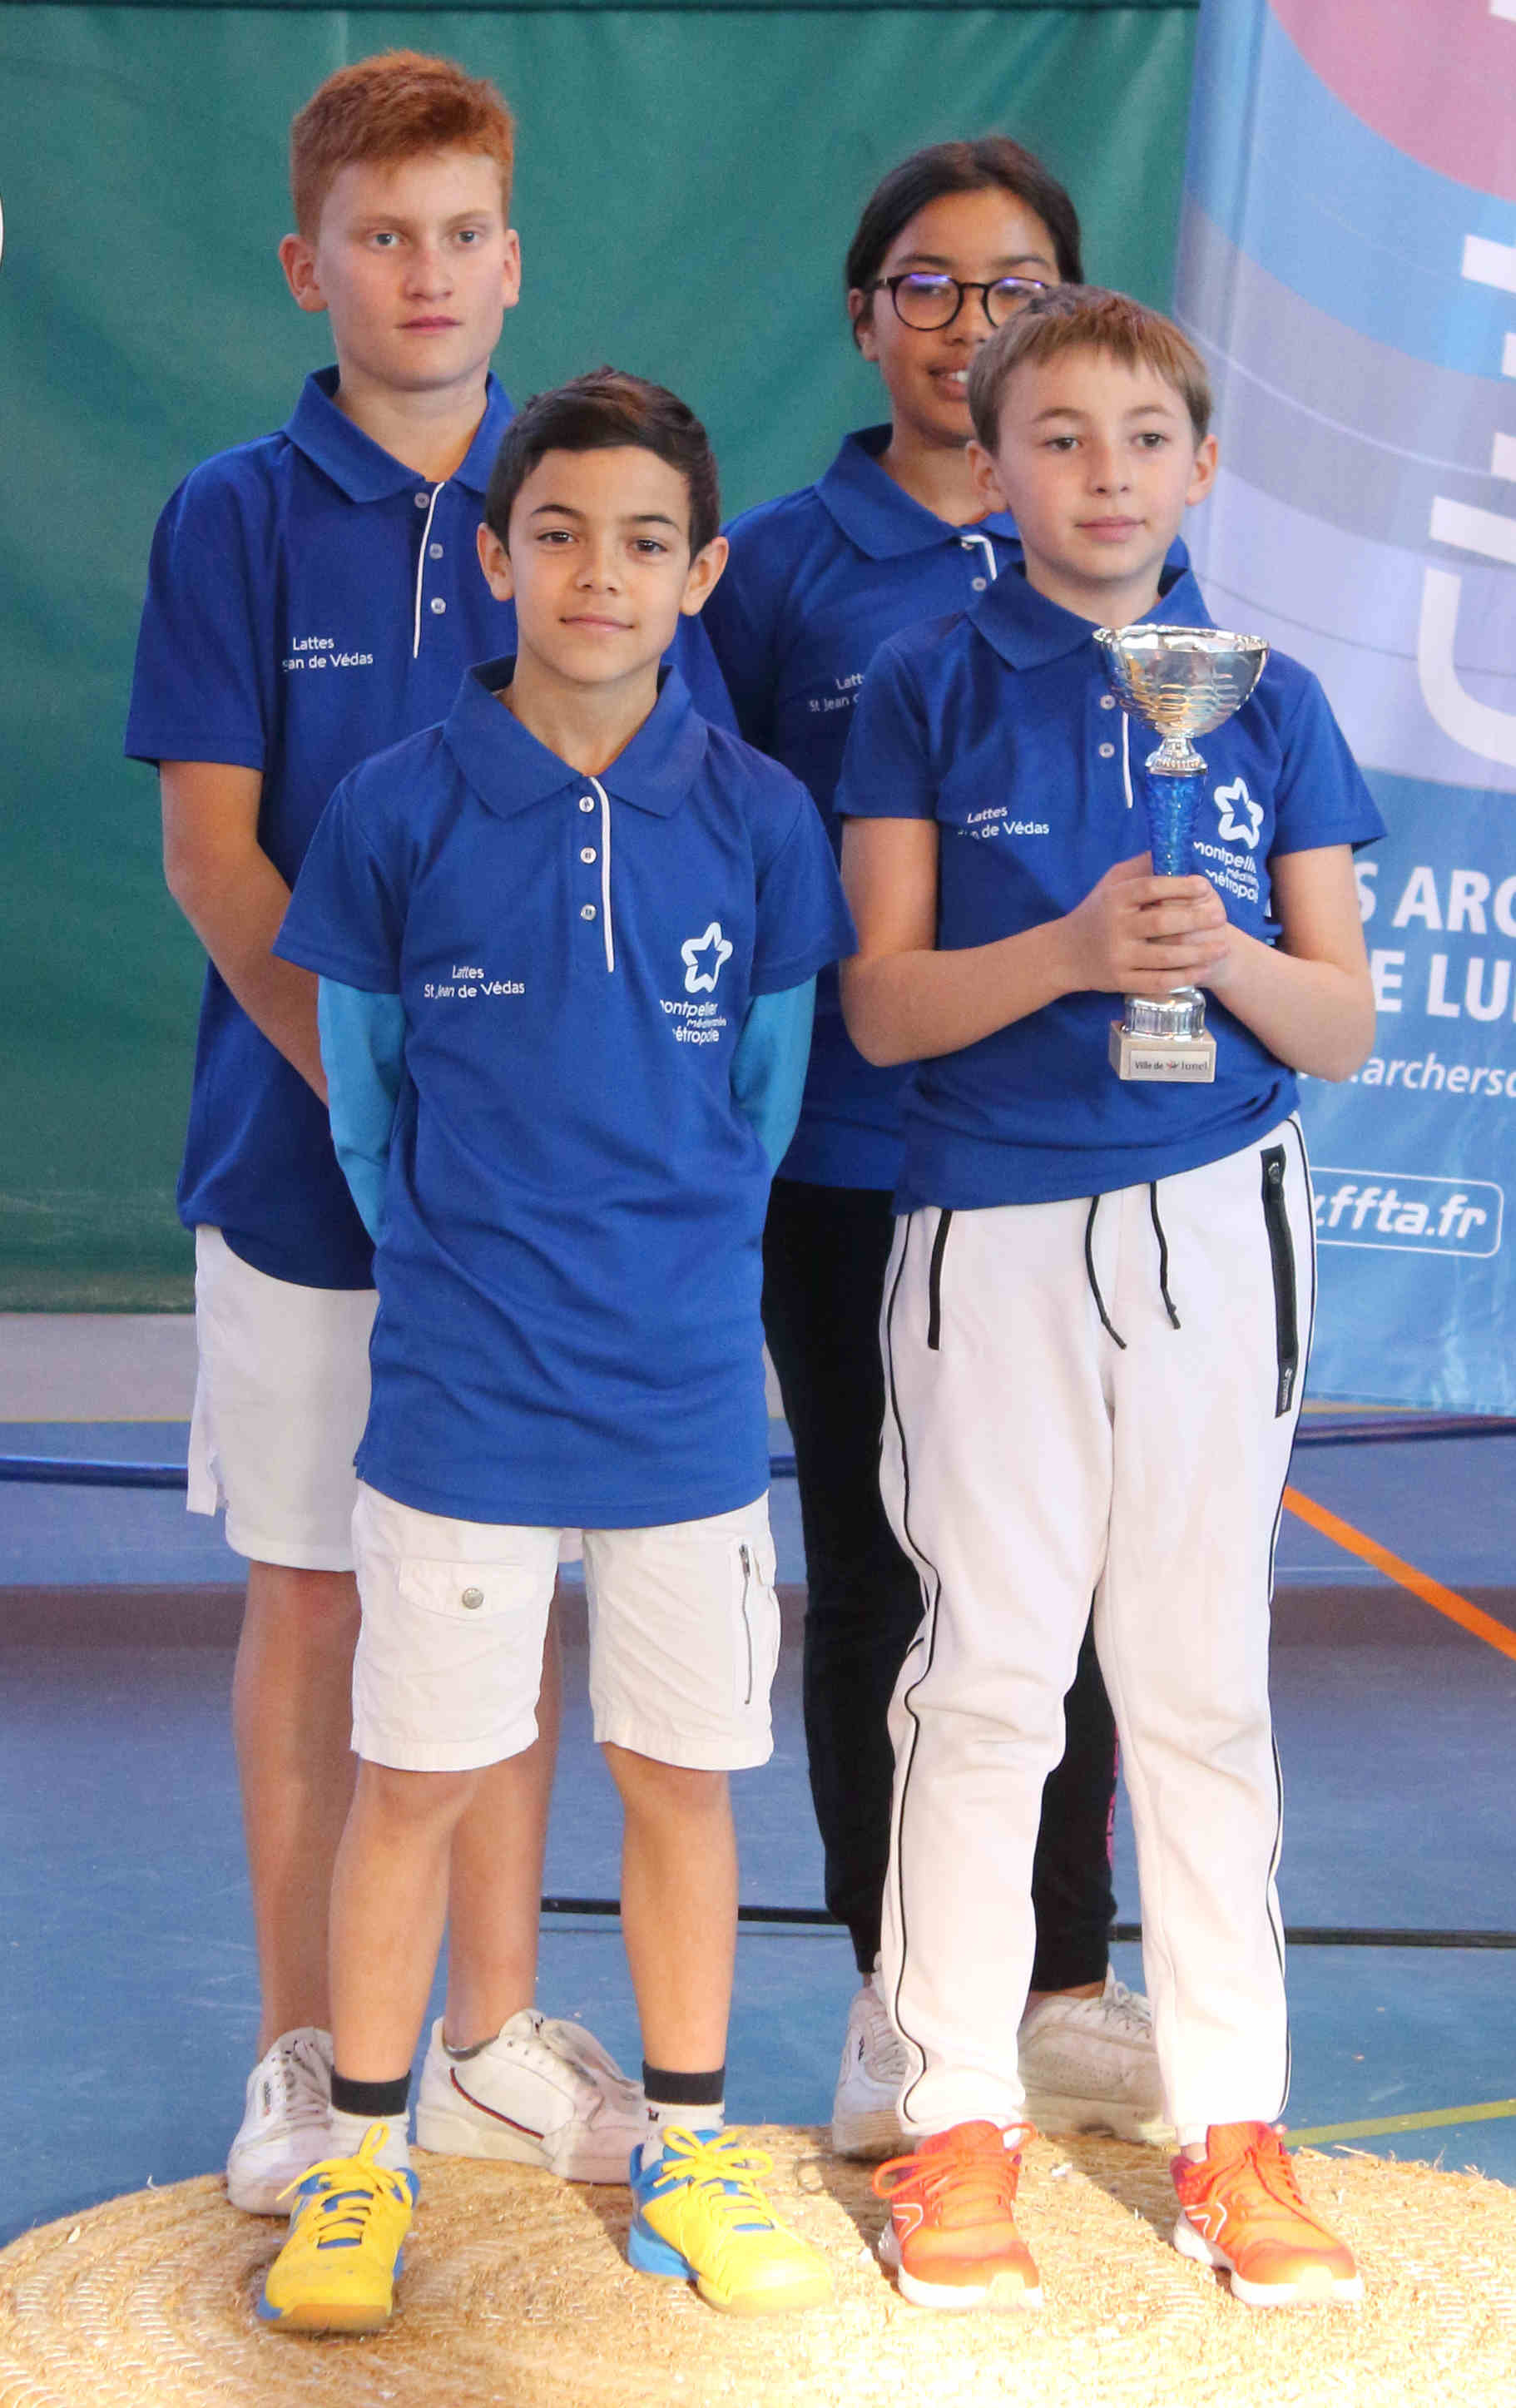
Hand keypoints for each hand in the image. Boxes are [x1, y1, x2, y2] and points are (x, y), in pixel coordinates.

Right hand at [1060, 855, 1230, 996]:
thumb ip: (1140, 867)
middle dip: (1197, 919)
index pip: (1151, 888)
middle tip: (1221, 917)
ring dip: (1199, 953)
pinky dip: (1184, 977)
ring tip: (1223, 946)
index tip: (1205, 886)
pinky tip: (1203, 970)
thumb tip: (1174, 849)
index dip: (1181, 886)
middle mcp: (1116, 927)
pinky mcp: (1121, 982)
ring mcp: (1118, 957)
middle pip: (1162, 922)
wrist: (1064, 954)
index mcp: (1115, 899)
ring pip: (1165, 956)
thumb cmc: (1096, 912)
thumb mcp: (1111, 883)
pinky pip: (1158, 982)